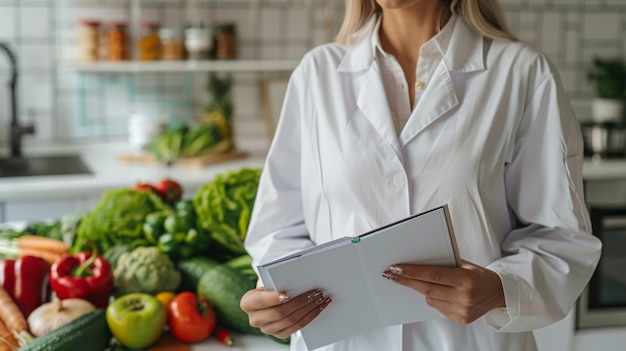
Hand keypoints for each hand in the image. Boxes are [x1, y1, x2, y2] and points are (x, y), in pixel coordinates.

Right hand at [240, 287, 331, 338]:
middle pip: (279, 313)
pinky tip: (318, 308)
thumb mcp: (266, 282)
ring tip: (320, 299)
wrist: (267, 299)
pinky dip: (309, 317)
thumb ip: (275, 281)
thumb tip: (295, 279)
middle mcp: (254, 319)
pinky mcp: (278, 334)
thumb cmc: (268, 286)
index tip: (287, 293)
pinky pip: (296, 328)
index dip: (274, 298)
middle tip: (315, 293)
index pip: (261, 301)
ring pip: (290, 321)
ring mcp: (266, 329)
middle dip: (299, 302)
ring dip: (308, 309)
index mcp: (247, 303)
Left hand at [382, 260, 505, 323]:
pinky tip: (437, 292)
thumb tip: (418, 261)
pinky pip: (438, 308)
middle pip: (427, 289)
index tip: (396, 268)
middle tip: (391, 274)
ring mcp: (462, 310)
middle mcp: (464, 297)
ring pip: (430, 300)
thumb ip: (444, 263)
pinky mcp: (460, 319)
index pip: (432, 275)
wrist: (498, 293)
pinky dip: (434, 299)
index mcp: (465, 280)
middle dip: (407, 281)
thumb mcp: (464, 264)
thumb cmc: (478, 274)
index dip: (412, 272)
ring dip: (422, 290)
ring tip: (417, 281)